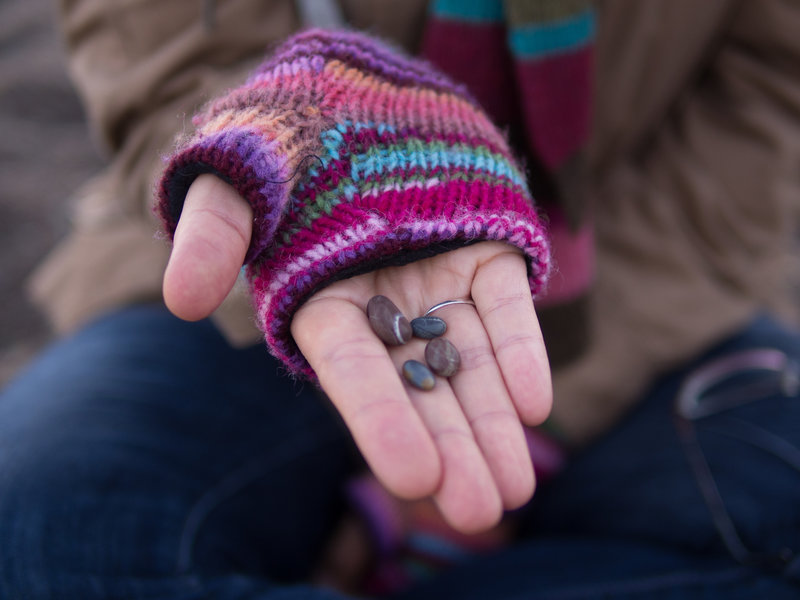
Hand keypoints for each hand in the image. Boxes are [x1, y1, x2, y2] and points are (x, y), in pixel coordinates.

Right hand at [163, 174, 552, 532]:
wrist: (348, 95)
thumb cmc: (280, 140)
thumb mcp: (234, 177)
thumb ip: (210, 234)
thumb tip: (183, 300)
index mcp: (322, 304)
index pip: (353, 371)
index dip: (381, 421)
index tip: (414, 478)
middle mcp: (383, 309)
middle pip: (420, 388)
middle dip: (450, 447)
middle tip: (480, 509)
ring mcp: (437, 285)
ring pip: (469, 364)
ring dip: (492, 423)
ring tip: (516, 486)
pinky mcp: (481, 256)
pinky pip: (504, 307)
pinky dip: (519, 350)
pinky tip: (534, 403)